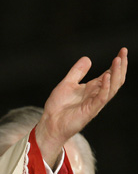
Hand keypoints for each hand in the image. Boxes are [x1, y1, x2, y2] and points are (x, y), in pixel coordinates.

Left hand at [35, 48, 127, 167]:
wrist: (50, 123)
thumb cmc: (58, 107)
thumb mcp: (67, 84)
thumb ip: (77, 72)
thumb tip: (87, 58)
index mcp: (92, 88)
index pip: (110, 74)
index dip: (116, 63)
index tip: (122, 50)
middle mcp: (97, 95)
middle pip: (115, 79)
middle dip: (120, 66)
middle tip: (124, 52)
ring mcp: (95, 103)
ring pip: (112, 87)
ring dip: (116, 73)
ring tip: (118, 60)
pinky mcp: (91, 110)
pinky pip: (102, 98)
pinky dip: (106, 87)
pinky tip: (107, 76)